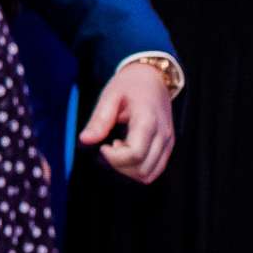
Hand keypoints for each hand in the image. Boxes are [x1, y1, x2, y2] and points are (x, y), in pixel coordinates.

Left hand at [79, 58, 175, 183]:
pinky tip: (127, 151)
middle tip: (107, 148)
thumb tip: (85, 140)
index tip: (102, 147)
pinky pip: (155, 169)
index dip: (114, 158)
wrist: (153, 78)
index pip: (135, 154)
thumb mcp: (110, 96)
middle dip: (119, 166)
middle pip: (143, 169)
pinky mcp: (168, 146)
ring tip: (117, 149)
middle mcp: (162, 135)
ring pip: (149, 174)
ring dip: (128, 170)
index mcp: (148, 121)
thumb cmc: (130, 85)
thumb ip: (99, 119)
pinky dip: (138, 168)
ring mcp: (168, 142)